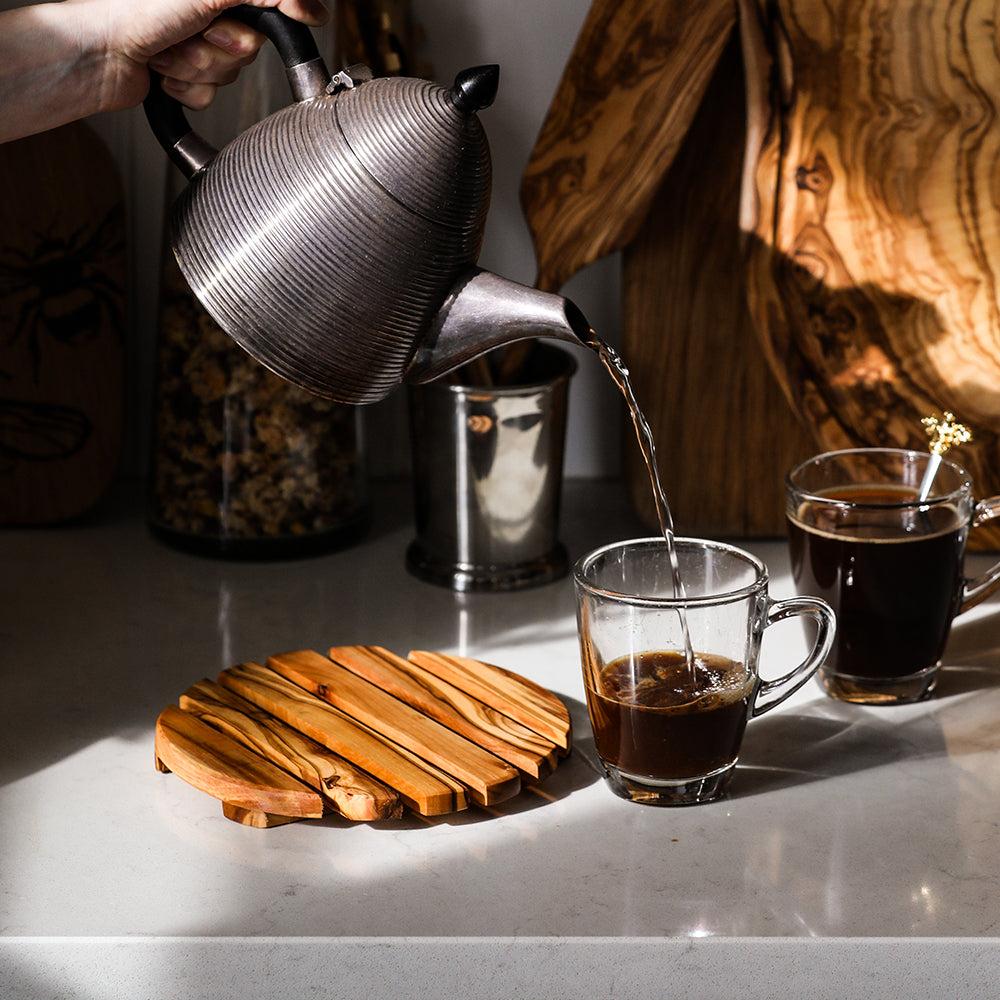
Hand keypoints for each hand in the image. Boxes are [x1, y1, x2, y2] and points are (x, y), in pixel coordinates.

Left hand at [104, 0, 328, 111]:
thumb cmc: (135, 11)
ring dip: (199, 68)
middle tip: (197, 34)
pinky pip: (209, 94)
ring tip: (169, 52)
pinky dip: (187, 88)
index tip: (308, 18)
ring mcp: (194, 43)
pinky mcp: (184, 75)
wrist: (98, 52)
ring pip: (229, 73)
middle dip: (222, 47)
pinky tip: (163, 71)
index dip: (286, 13)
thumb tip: (309, 4)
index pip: (269, 6)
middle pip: (252, 45)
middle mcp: (205, 12)